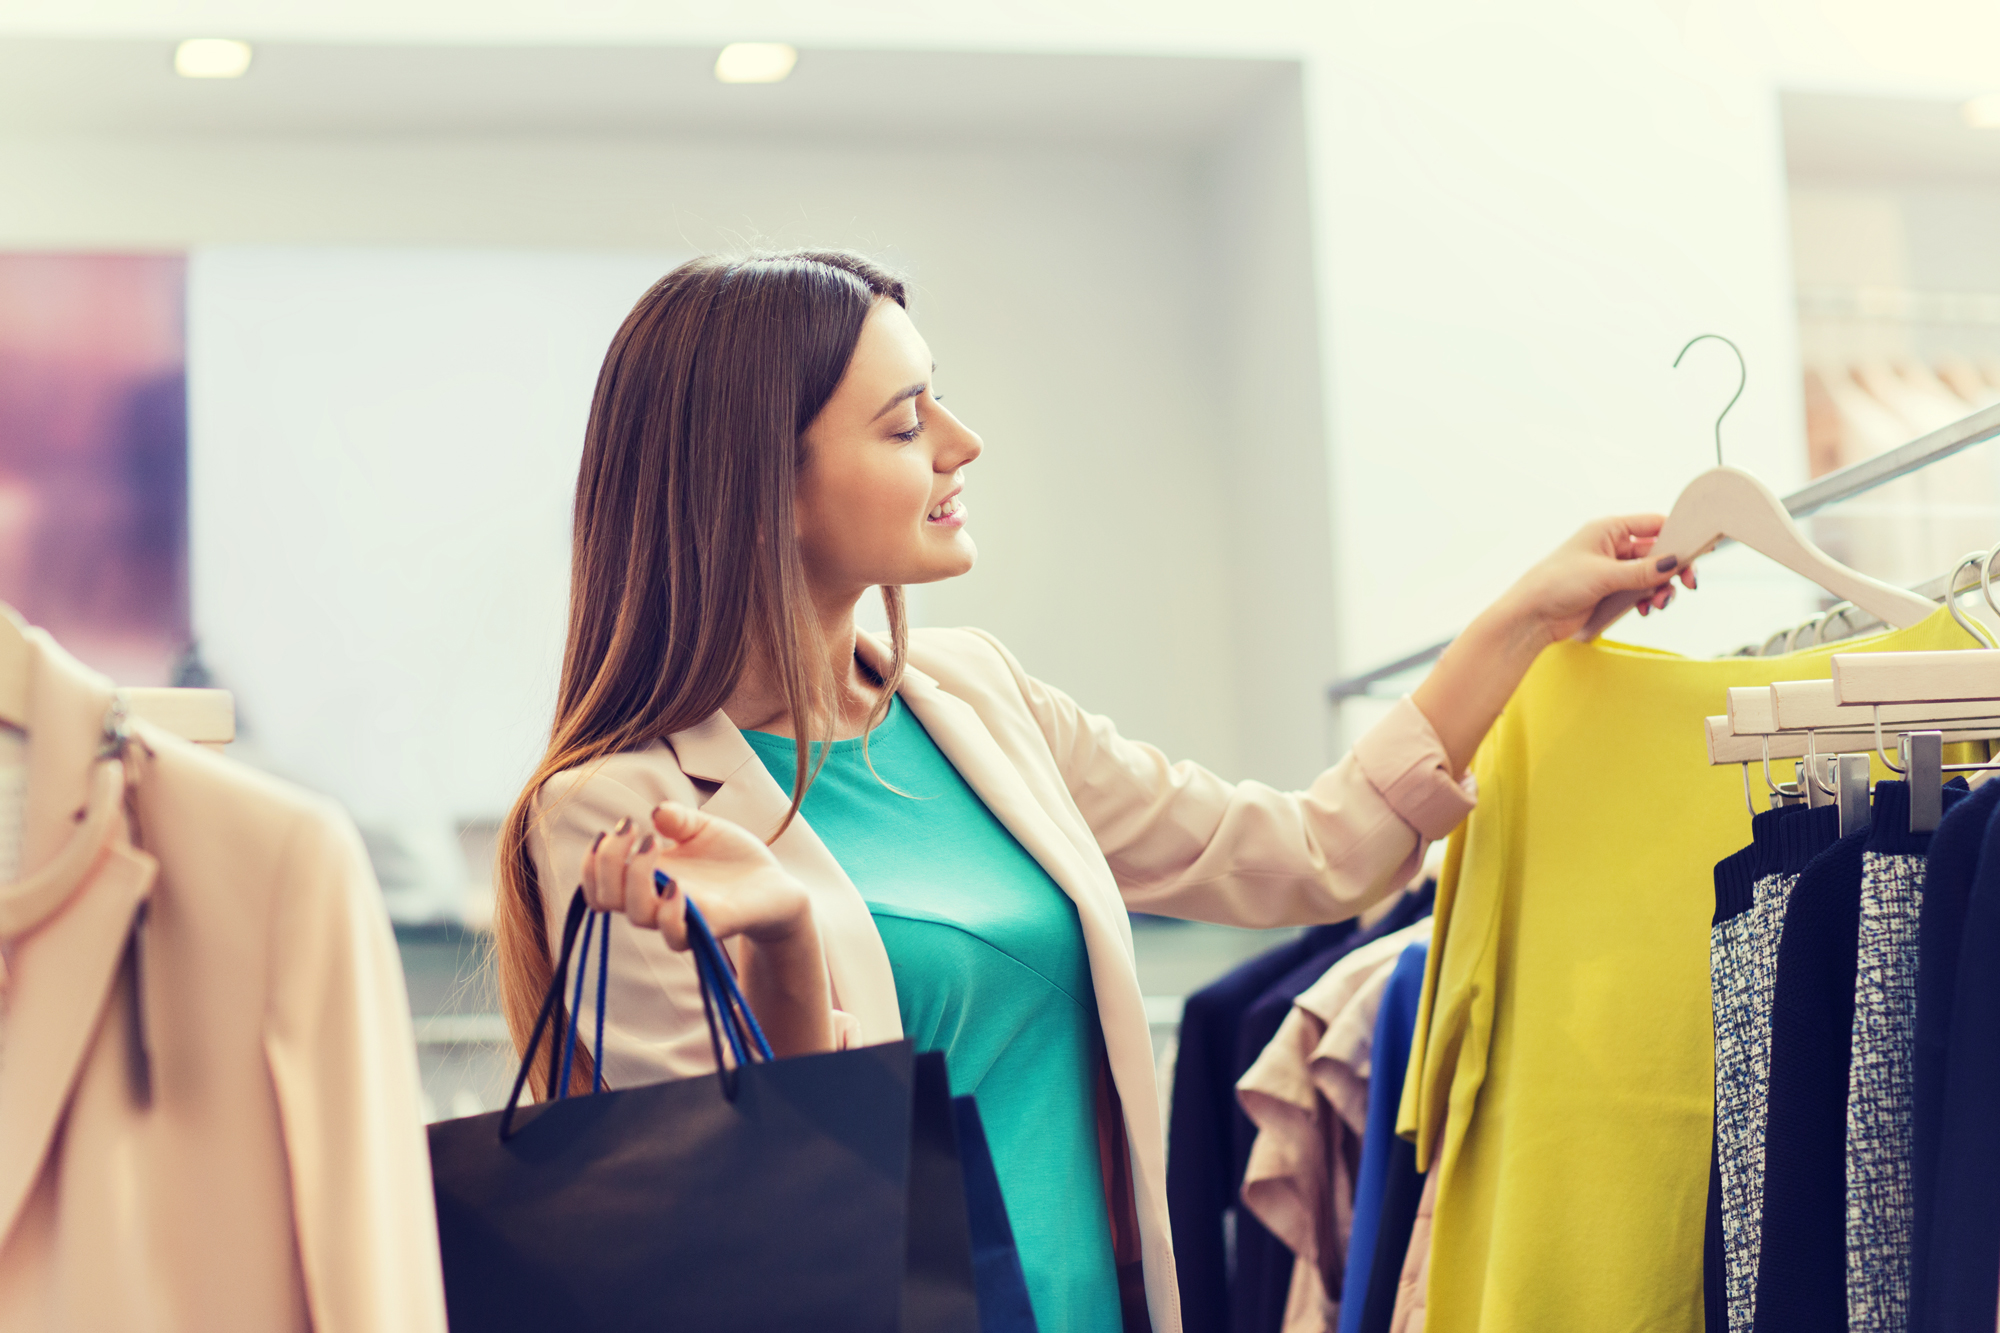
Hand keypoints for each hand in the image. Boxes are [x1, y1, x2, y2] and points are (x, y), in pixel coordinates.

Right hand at [582, 801, 810, 951]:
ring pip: (638, 916)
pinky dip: (670, 911)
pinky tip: (678, 884)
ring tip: (654, 843)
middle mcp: (656, 903)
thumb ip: (677, 818)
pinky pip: (676, 936)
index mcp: (646, 880)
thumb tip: (655, 812)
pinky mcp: (710, 927)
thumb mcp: (701, 827)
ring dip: (637, 876)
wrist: (773, 884)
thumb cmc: (731, 857)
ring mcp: (681, 918)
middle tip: (633, 830)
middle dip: (608, 862)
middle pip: (606, 900)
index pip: (598, 887)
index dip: (593, 862)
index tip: (619, 827)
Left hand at [1497, 513, 1698, 646]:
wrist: (1532, 616)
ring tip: (1658, 603)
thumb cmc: (1556, 584)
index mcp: (1608, 530)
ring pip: (1651, 574)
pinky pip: (1639, 590)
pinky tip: (1644, 609)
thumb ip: (1643, 571)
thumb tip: (1675, 563)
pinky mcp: (1609, 590)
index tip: (1700, 549)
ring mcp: (1611, 569)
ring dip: (1660, 588)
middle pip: (1658, 552)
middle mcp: (1612, 546)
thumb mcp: (1605, 575)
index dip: (1679, 535)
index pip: (1654, 524)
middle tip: (1688, 585)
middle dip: (1673, 569)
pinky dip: (1646, 598)